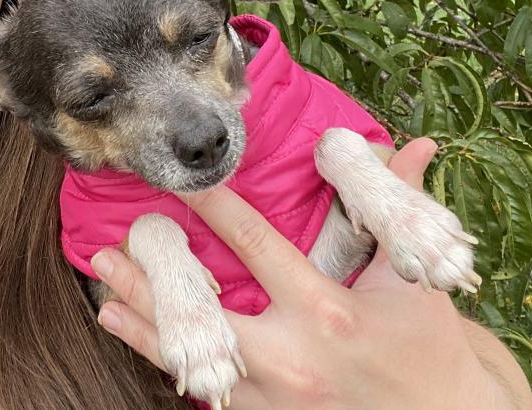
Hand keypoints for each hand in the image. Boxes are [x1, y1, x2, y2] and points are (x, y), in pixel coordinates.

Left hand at [92, 138, 525, 407]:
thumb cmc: (427, 346)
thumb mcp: (412, 283)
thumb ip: (395, 215)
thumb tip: (413, 146)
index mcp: (326, 311)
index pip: (256, 245)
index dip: (214, 209)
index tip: (180, 183)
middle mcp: (292, 357)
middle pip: (202, 312)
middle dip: (149, 284)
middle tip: (106, 254)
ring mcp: (275, 398)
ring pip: (194, 359)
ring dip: (145, 331)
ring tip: (104, 304)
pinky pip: (212, 393)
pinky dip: (178, 367)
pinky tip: (148, 347)